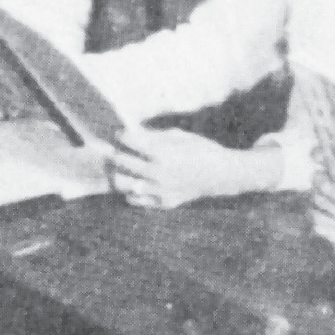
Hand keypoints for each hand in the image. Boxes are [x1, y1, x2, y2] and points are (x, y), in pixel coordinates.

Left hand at [105, 127, 283, 209]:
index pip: (131, 142)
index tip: (120, 133)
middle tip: (111, 150)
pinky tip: (134, 185)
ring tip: (119, 170)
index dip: (123, 135)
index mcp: (163, 153)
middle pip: (124, 162)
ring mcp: (160, 190)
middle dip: (114, 154)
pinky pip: (139, 200)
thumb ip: (157, 135)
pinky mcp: (164, 202)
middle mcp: (158, 173)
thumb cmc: (203, 150)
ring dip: (118, 175)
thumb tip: (136, 132)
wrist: (222, 175)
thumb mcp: (182, 136)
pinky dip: (132, 193)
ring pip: (125, 185)